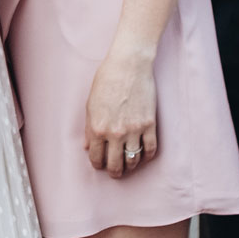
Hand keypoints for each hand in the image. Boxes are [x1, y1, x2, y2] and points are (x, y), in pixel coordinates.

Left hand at [87, 49, 158, 178]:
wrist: (129, 65)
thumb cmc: (107, 80)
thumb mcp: (91, 104)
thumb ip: (89, 128)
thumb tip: (88, 147)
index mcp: (97, 127)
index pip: (96, 157)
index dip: (98, 164)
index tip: (101, 165)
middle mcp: (115, 132)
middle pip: (115, 164)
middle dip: (114, 171)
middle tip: (115, 172)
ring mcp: (134, 130)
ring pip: (133, 161)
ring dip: (130, 167)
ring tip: (128, 165)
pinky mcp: (150, 125)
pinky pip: (150, 149)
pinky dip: (146, 156)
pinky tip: (143, 155)